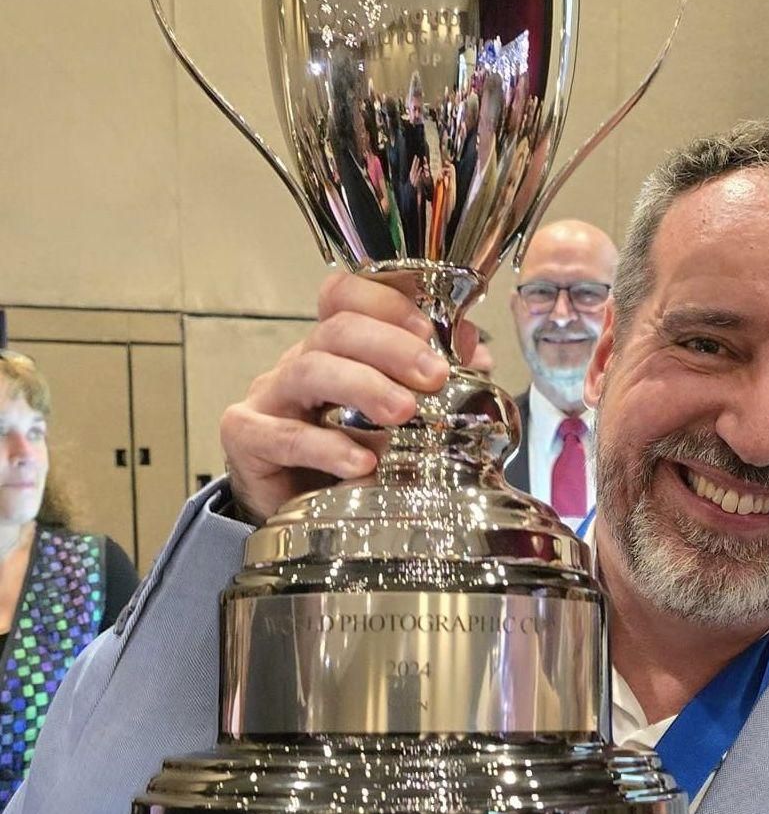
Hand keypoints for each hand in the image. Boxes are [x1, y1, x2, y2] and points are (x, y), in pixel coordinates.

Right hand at [221, 273, 476, 522]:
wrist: (295, 516)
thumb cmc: (345, 458)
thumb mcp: (395, 417)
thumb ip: (430, 381)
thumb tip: (477, 353)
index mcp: (334, 350)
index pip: (346, 297)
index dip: (385, 301)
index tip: (430, 330)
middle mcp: (298, 363)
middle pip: (336, 329)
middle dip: (391, 347)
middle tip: (433, 376)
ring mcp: (268, 397)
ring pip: (310, 370)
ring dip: (363, 386)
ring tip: (405, 412)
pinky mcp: (247, 438)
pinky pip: (284, 435)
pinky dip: (326, 448)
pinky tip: (362, 464)